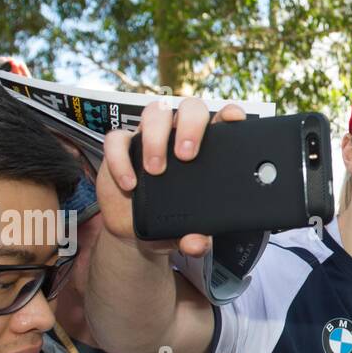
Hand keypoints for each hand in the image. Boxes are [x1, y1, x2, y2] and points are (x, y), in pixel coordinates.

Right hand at [98, 96, 246, 257]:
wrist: (134, 231)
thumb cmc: (169, 222)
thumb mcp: (186, 234)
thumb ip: (196, 239)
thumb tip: (198, 244)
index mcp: (206, 147)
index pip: (222, 120)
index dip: (230, 113)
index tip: (234, 119)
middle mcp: (179, 135)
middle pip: (189, 108)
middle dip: (190, 126)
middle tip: (187, 156)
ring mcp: (150, 137)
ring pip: (154, 113)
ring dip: (156, 138)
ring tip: (156, 170)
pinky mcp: (122, 148)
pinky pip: (117, 140)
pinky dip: (121, 159)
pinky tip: (130, 184)